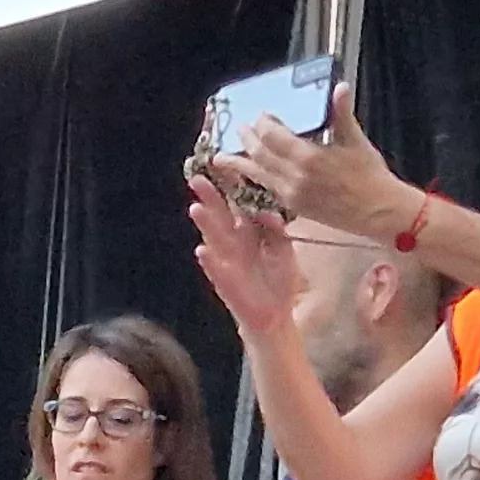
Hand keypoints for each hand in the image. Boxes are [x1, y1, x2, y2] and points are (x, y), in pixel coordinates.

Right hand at [186, 173, 300, 337]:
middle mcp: (234, 243)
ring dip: (204, 225)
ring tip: (196, 208)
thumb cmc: (277, 280)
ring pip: (213, 238)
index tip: (223, 165)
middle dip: (208, 198)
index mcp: (248, 232)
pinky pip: (215, 269)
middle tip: (197, 179)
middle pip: (219, 215)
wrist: (275, 314)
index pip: (236, 204)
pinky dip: (209, 260)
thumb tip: (266, 212)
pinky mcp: (225, 282)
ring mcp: (226, 261)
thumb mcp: (283, 250)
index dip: (229, 186)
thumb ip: (276, 230)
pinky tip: (202, 250)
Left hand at [211, 85, 410, 239]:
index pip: (273, 136)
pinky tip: (248, 173)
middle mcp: (294, 176)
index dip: (263, 124)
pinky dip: (255, 178)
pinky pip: (267, 188)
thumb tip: (339, 88)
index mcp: (309, 157)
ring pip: (258, 174)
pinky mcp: (293, 206)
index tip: (260, 115)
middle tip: (238, 129)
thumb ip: (342, 114)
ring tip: (222, 157)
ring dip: (240, 163)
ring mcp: (291, 193)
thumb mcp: (356, 141)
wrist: (378, 211)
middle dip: (247, 140)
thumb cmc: (370, 175)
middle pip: (260, 154)